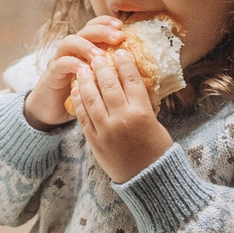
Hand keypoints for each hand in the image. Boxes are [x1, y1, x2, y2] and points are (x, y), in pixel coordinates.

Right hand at [21, 18, 118, 128]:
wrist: (52, 109)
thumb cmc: (81, 94)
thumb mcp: (99, 79)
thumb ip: (112, 70)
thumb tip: (140, 68)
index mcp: (85, 47)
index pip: (95, 26)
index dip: (107, 22)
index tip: (122, 27)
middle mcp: (72, 49)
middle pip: (85, 30)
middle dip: (102, 31)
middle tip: (118, 37)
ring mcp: (60, 59)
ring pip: (70, 42)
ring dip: (86, 46)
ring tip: (100, 55)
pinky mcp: (52, 74)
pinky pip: (61, 63)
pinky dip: (73, 64)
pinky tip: (86, 71)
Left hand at [69, 47, 172, 183]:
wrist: (148, 180)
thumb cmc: (157, 151)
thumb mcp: (155, 124)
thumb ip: (141, 105)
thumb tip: (131, 84)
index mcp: (142, 113)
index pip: (131, 80)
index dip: (124, 63)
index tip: (120, 52)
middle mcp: (122, 119)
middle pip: (109, 85)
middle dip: (102, 67)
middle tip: (98, 55)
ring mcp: (106, 130)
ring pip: (92, 98)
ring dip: (86, 80)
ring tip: (84, 68)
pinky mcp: (95, 141)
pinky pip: (83, 117)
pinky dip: (79, 101)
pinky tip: (76, 90)